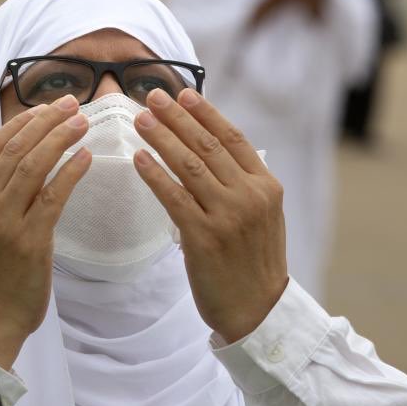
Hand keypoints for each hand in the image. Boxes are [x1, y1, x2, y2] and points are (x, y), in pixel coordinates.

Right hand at [0, 95, 90, 369]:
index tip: (45, 108)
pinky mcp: (31, 240)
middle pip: (17, 148)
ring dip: (61, 138)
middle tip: (73, 104)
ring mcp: (5, 221)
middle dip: (47, 121)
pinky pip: (54, 196)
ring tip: (83, 122)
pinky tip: (85, 157)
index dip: (21, 122)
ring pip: (35, 166)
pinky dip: (70, 172)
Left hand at [133, 87, 287, 342]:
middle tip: (152, 97)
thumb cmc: (255, 262)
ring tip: (141, 119)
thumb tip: (212, 149)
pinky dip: (155, 175)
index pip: (233, 139)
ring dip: (162, 139)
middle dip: (177, 118)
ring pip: (189, 166)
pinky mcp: (204, 238)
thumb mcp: (264, 216)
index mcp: (266, 186)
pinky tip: (140, 159)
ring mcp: (227, 216)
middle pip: (208, 146)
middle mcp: (249, 196)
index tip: (184, 95)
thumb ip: (244, 184)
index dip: (206, 114)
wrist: (258, 310)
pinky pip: (174, 198)